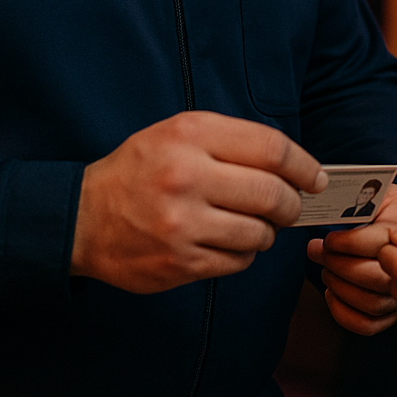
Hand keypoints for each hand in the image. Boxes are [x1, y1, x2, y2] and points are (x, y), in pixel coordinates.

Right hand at [71, 111, 325, 293]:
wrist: (82, 218)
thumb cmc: (138, 172)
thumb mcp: (176, 134)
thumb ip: (231, 141)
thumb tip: (294, 166)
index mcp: (190, 135)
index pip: (271, 149)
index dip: (303, 165)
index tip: (315, 177)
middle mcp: (186, 176)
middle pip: (272, 194)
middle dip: (290, 204)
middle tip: (288, 207)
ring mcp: (183, 224)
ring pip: (259, 233)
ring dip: (265, 232)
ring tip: (248, 224)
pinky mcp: (180, 262)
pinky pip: (237, 261)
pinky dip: (241, 254)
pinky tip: (224, 241)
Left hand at [305, 185, 396, 334]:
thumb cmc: (393, 206)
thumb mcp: (382, 192)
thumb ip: (361, 201)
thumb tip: (327, 213)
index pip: (379, 244)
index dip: (347, 243)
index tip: (329, 238)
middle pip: (375, 278)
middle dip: (338, 265)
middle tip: (319, 250)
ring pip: (371, 303)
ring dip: (338, 287)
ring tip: (325, 268)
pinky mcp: (393, 313)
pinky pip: (367, 325)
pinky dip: (342, 312)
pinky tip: (331, 292)